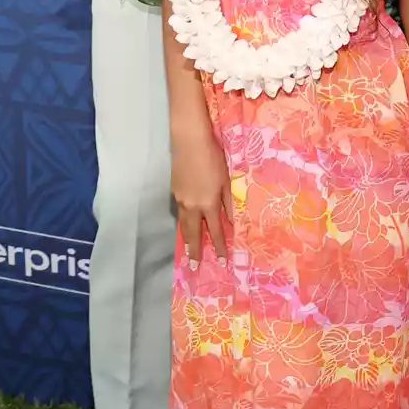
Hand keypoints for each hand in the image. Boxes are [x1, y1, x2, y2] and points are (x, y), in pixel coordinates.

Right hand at [171, 127, 233, 263]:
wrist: (189, 141)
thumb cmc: (213, 157)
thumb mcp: (227, 180)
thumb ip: (229, 202)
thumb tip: (234, 221)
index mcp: (208, 204)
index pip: (214, 231)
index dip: (219, 247)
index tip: (222, 261)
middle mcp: (192, 206)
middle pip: (193, 233)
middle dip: (195, 251)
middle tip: (194, 266)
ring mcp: (180, 200)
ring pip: (184, 225)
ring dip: (186, 240)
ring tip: (187, 253)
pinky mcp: (174, 192)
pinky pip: (179, 214)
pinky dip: (182, 224)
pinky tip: (184, 227)